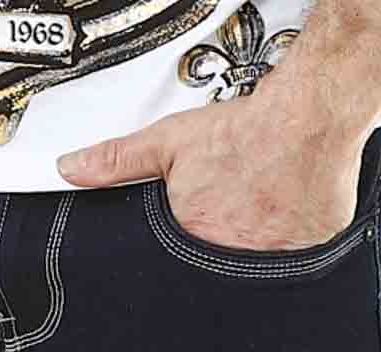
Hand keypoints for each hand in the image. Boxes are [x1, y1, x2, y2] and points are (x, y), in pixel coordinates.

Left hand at [55, 93, 364, 250]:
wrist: (305, 120)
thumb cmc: (243, 131)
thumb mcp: (168, 140)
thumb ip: (117, 159)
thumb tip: (71, 168)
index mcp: (191, 236)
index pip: (181, 246)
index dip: (190, 224)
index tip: (205, 207)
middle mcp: (230, 258)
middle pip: (217, 251)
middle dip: (223, 227)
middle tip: (236, 195)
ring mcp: (272, 260)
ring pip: (256, 252)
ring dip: (254, 230)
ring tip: (261, 194)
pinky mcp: (309, 253)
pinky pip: (295, 252)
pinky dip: (290, 230)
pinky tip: (287, 199)